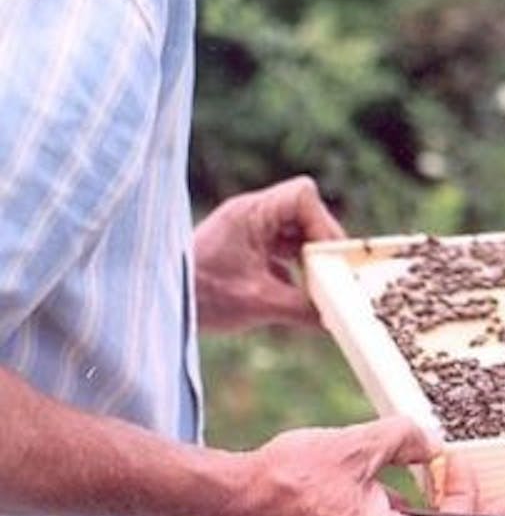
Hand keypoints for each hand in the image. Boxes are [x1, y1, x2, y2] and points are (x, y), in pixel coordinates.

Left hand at [194, 176, 344, 331]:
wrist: (159, 307)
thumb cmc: (199, 296)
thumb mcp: (257, 304)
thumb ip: (301, 308)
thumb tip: (334, 319)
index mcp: (251, 213)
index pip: (303, 196)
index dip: (323, 223)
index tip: (330, 256)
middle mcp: (251, 214)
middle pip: (304, 213)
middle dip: (321, 242)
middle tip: (332, 273)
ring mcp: (248, 230)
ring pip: (296, 231)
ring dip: (309, 256)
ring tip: (318, 284)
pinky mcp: (245, 248)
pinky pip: (283, 248)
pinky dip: (295, 268)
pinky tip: (297, 293)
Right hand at [225, 417, 504, 515]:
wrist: (235, 502)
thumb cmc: (288, 481)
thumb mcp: (355, 446)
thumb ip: (402, 439)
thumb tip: (430, 443)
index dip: (472, 497)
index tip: (461, 462)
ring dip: (450, 513)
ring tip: (468, 483)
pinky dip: (419, 514)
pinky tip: (424, 486)